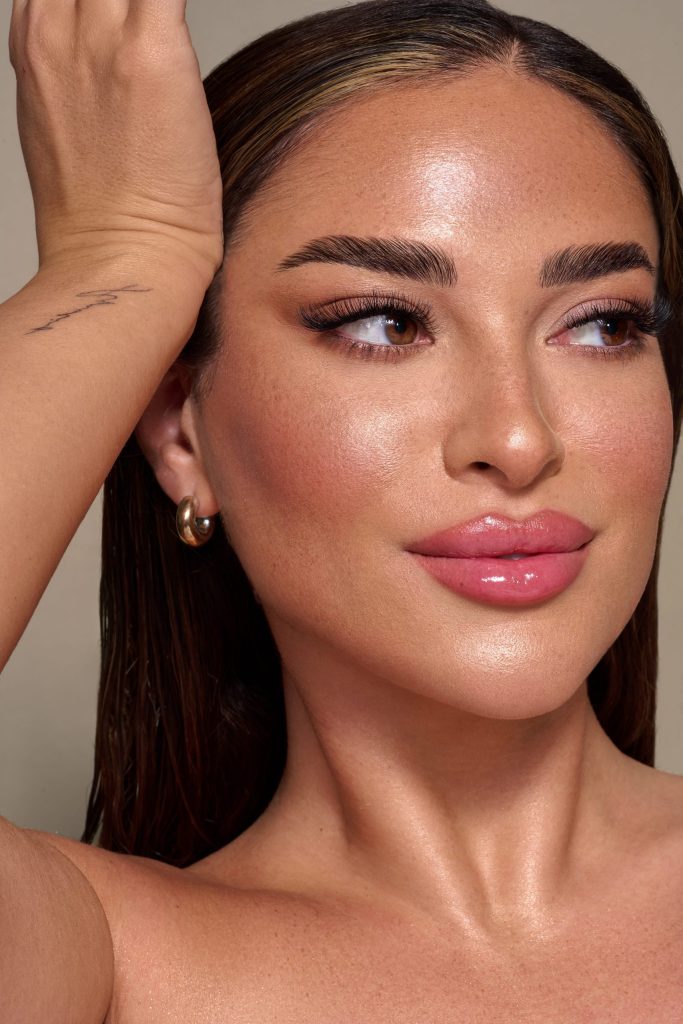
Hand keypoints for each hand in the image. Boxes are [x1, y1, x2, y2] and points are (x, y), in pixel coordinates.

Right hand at [9, 0, 223, 285]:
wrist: (121, 262)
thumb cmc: (102, 218)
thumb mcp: (58, 127)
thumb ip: (76, 73)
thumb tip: (116, 63)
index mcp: (33, 45)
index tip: (135, 19)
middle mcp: (58, 29)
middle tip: (159, 26)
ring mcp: (104, 38)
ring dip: (157, 5)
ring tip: (172, 37)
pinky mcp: (156, 50)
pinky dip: (180, 3)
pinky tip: (186, 37)